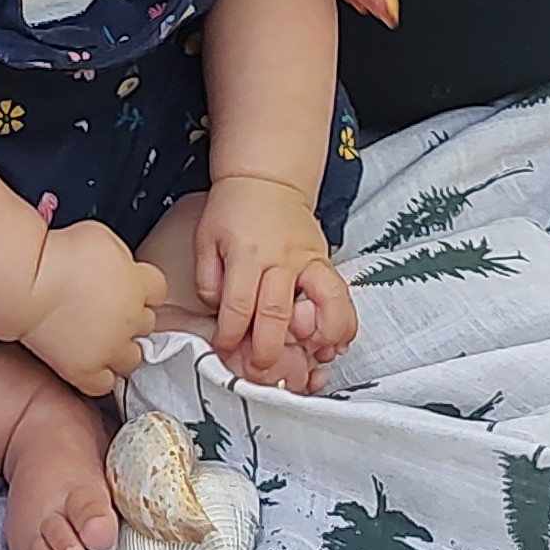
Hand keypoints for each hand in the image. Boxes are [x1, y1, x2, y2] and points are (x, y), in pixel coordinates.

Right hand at [18, 219, 166, 395]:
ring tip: (104, 339)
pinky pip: (105, 384)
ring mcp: (111, 347)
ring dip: (123, 349)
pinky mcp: (88, 369)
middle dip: (132, 317)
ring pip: (134, 357)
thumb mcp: (102, 239)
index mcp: (138, 283)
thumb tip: (123, 267)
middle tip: (111, 310)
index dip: (143, 287)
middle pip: (148, 323)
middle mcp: (130, 318)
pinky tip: (92, 364)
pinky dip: (101, 376)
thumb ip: (121, 258)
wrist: (29, 282)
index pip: (159, 290)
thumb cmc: (58, 254)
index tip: (131, 286)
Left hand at [199, 174, 359, 388]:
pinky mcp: (325, 261)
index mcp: (246, 254)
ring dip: (320, 336)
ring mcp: (309, 260)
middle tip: (258, 371)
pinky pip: (341, 295)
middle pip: (277, 313)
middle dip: (267, 349)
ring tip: (312, 358)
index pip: (237, 305)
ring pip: (324, 302)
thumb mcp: (206, 238)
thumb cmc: (233, 209)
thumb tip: (221, 313)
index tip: (225, 351)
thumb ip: (209, 279)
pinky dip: (343, 321)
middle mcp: (281, 259)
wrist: (267, 179)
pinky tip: (336, 342)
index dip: (230, 335)